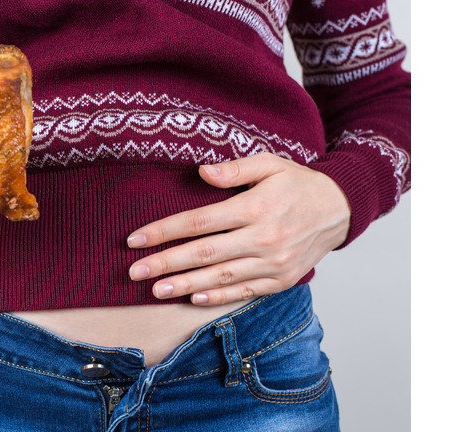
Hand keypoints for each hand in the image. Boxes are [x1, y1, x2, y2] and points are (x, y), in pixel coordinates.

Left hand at [127, 152, 350, 305]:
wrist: (340, 209)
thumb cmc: (298, 184)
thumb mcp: (271, 164)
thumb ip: (235, 169)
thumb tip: (202, 172)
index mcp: (255, 207)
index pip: (199, 221)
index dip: (164, 231)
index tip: (136, 239)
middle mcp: (263, 238)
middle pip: (203, 253)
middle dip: (165, 263)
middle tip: (134, 271)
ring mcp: (273, 263)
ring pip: (220, 277)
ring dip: (184, 285)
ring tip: (155, 290)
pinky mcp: (281, 280)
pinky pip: (244, 291)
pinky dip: (218, 297)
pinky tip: (192, 298)